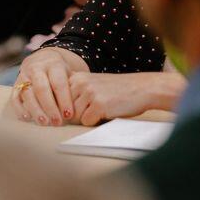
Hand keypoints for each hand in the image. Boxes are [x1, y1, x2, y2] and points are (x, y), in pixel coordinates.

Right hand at [9, 47, 88, 125]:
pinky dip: (19, 108)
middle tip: (57, 122)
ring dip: (35, 109)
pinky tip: (27, 118)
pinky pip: (14, 96)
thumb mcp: (70, 74)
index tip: (69, 115)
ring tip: (44, 122)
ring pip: (27, 93)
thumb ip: (74, 88)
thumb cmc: (61, 73)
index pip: (58, 83)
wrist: (44, 59)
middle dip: (49, 107)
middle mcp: (36, 68)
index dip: (64, 100)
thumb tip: (84, 111)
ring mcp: (24, 75)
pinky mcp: (15, 83)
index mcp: (53, 64)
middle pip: (41, 88)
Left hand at [69, 71, 186, 125]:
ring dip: (86, 117)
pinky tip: (107, 112)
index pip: (57, 98)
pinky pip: (86, 121)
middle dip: (75, 114)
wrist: (142, 88)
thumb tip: (58, 114)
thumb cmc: (116, 90)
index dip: (64, 108)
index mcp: (76, 77)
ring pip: (74, 116)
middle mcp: (79, 83)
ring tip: (101, 109)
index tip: (71, 109)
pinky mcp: (99, 104)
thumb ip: (75, 93)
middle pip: (65, 109)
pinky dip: (95, 121)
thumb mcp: (91, 84)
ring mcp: (89, 92)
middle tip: (93, 109)